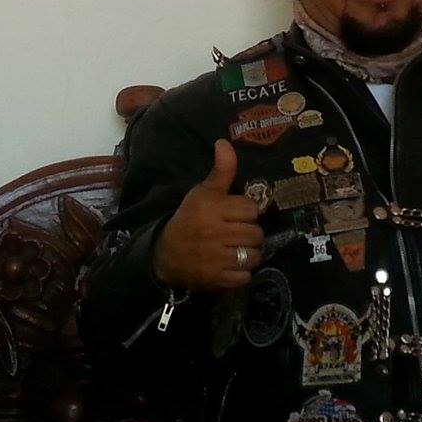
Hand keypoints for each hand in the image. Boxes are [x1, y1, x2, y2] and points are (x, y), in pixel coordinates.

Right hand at [152, 139, 264, 291]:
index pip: (250, 209)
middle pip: (256, 233)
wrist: (165, 254)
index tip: (235, 214)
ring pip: (255, 255)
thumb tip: (225, 142)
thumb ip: (220, 170)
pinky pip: (246, 276)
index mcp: (212, 208)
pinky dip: (243, 273)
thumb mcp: (202, 192)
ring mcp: (217, 258)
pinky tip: (232, 265)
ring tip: (237, 249)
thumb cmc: (188, 219)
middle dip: (249, 233)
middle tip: (237, 233)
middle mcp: (215, 233)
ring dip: (250, 254)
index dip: (245, 212)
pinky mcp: (218, 279)